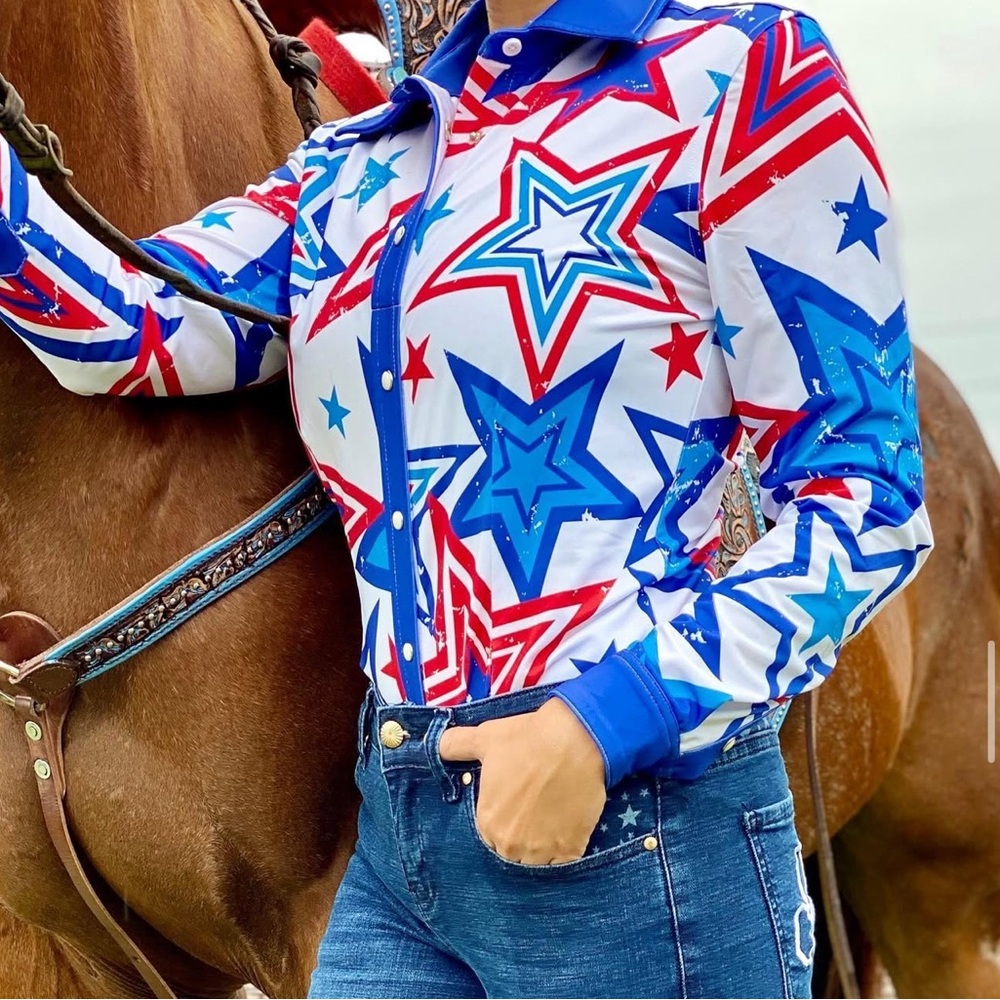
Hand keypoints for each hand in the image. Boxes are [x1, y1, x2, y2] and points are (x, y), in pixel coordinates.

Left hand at [439, 698, 605, 865]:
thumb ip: (456, 746)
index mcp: (487, 822)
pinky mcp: (570, 850)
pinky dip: (563, 857)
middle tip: (534, 816)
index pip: (488, 838)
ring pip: (536, 865)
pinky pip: (563, 868)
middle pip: (510, 854)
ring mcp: (541, 851)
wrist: (574, 740)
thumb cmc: (528, 738)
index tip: (514, 809)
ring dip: (540, 852)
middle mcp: (509, 844)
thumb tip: (436, 745)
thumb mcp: (485, 738)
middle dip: (519, 840)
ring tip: (551, 827)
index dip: (501, 824)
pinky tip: (567, 835)